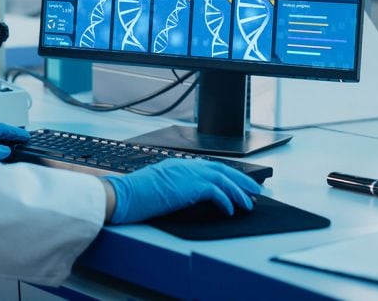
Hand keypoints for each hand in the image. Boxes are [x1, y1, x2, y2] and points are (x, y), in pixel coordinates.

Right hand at [103, 158, 261, 223]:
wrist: (123, 195)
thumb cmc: (134, 196)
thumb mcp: (158, 188)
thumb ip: (175, 187)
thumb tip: (190, 196)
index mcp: (178, 165)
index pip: (208, 167)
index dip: (226, 176)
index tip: (237, 184)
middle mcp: (185, 166)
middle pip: (221, 170)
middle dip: (240, 180)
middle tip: (254, 191)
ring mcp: (187, 174)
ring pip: (223, 180)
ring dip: (238, 192)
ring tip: (248, 204)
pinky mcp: (189, 186)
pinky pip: (216, 193)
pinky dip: (226, 201)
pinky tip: (230, 211)